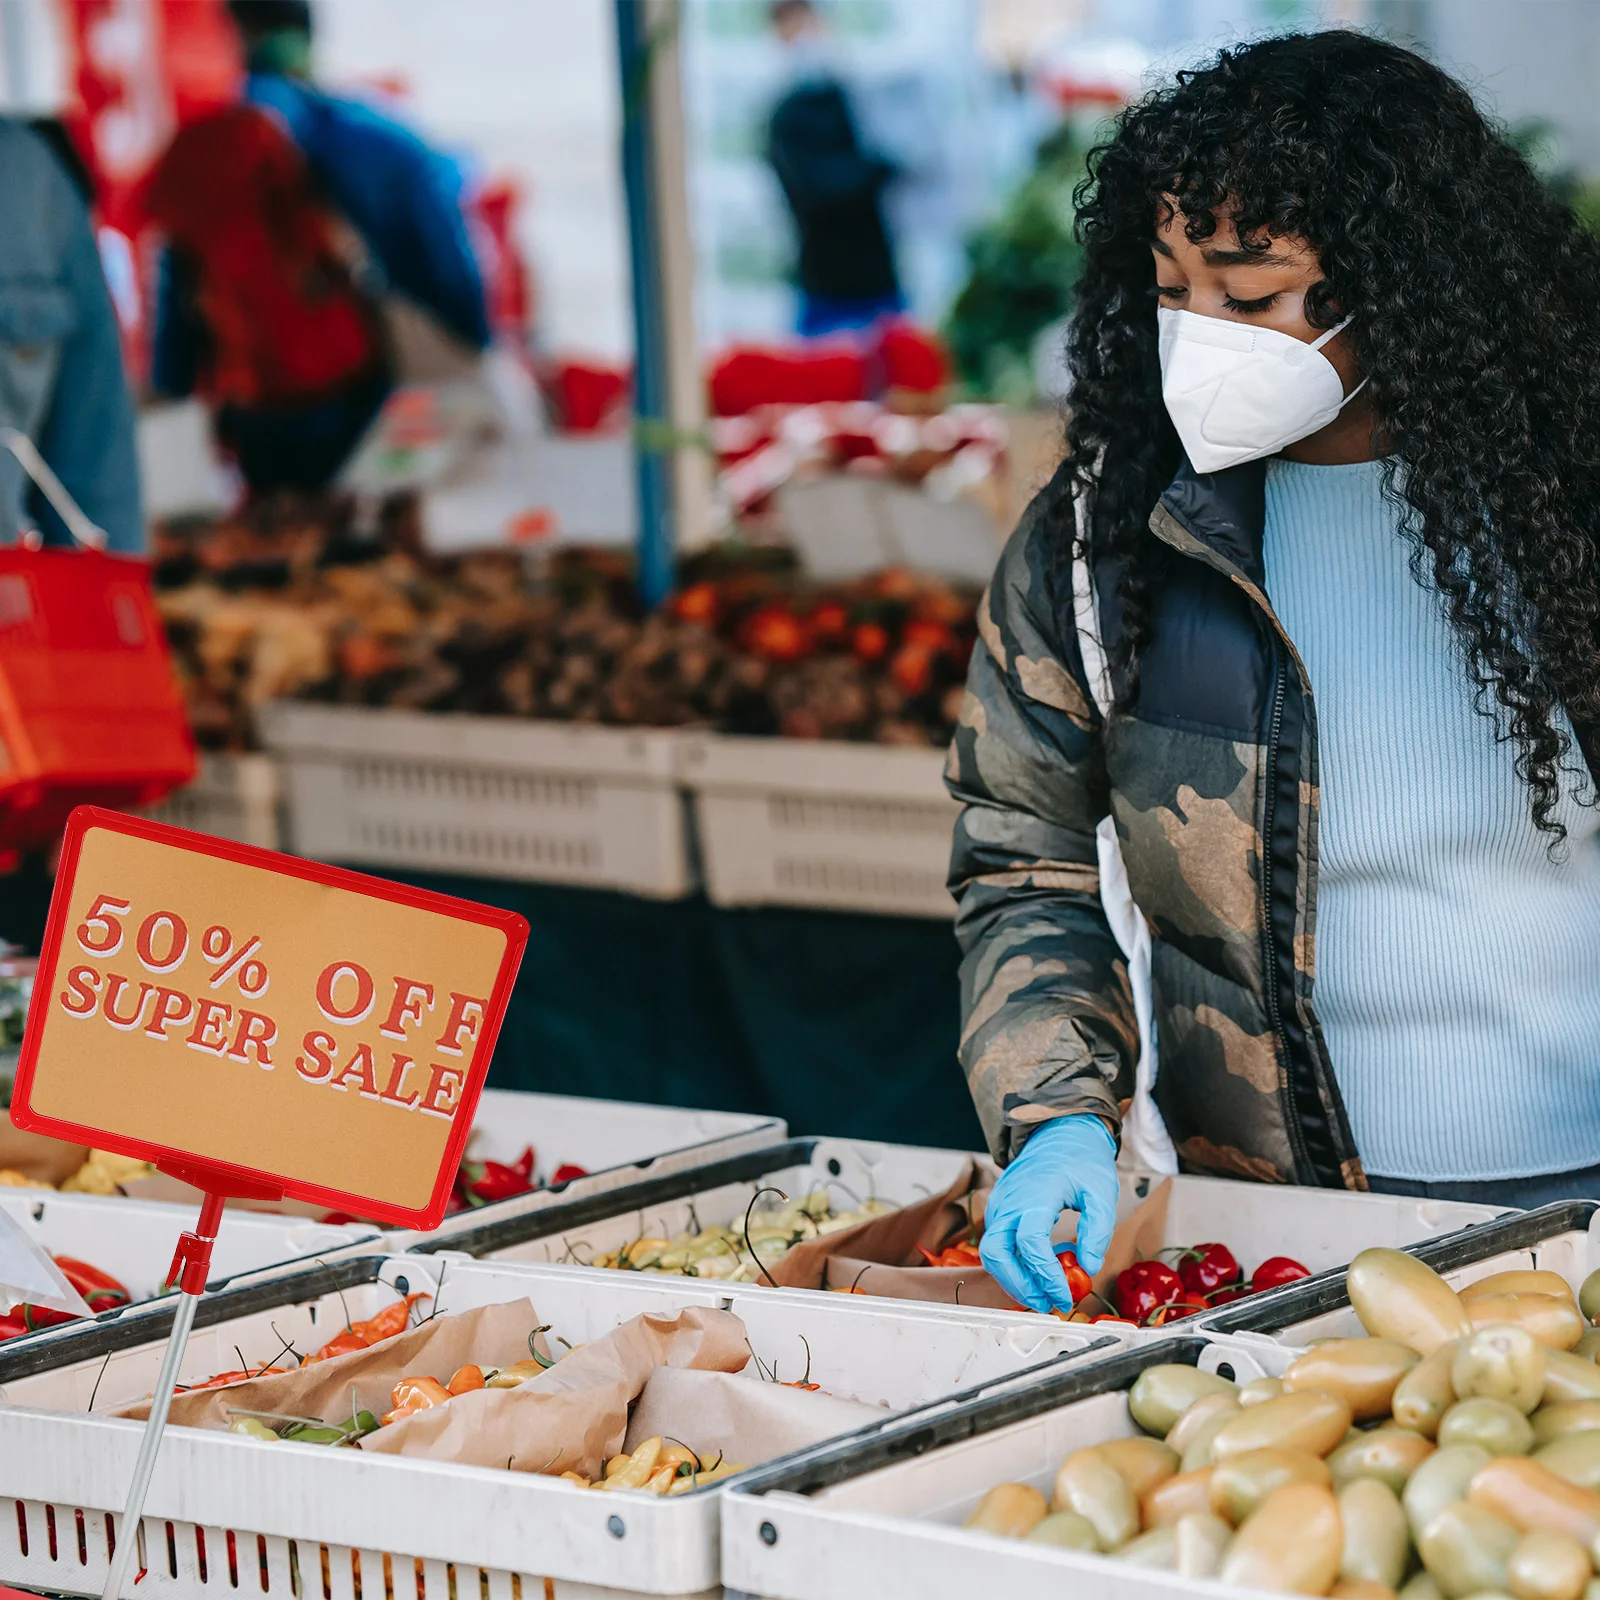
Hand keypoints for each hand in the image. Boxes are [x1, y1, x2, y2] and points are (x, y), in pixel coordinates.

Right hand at [980, 1115, 1118, 1314]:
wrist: (1059, 1133)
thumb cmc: (1081, 1160)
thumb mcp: (1101, 1192)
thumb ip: (1098, 1231)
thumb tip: (1089, 1267)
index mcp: (1035, 1194)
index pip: (1029, 1242)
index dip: (1045, 1275)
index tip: (1065, 1295)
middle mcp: (1009, 1201)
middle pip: (996, 1254)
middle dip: (1020, 1286)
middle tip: (1049, 1303)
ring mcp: (999, 1206)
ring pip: (992, 1254)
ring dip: (1015, 1280)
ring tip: (1045, 1293)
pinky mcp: (998, 1211)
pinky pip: (997, 1244)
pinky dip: (1014, 1265)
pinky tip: (1038, 1272)